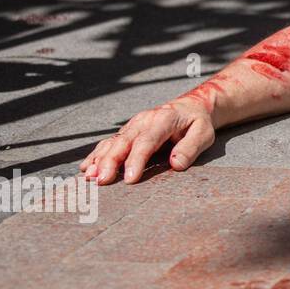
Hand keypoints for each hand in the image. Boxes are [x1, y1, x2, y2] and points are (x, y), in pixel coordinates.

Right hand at [80, 96, 216, 184]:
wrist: (189, 107)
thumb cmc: (197, 123)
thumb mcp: (203, 133)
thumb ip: (191, 148)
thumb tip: (176, 164)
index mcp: (163, 120)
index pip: (147, 141)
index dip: (136, 160)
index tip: (129, 178)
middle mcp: (143, 121)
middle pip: (123, 142)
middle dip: (110, 162)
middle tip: (102, 181)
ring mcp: (132, 125)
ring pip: (112, 142)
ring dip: (99, 159)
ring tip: (89, 177)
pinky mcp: (127, 132)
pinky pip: (108, 143)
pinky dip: (96, 155)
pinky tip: (86, 168)